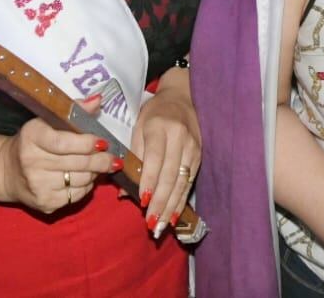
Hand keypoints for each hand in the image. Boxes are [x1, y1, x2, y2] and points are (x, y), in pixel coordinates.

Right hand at [0, 99, 119, 213]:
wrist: (8, 171)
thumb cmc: (34, 142)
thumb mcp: (47, 121)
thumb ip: (74, 111)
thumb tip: (98, 100)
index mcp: (31, 136)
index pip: (63, 142)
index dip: (87, 143)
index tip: (103, 142)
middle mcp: (31, 162)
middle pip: (77, 162)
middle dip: (100, 160)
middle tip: (113, 157)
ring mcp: (37, 185)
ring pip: (81, 180)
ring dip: (95, 172)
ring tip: (98, 165)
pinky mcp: (45, 203)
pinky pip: (77, 195)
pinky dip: (87, 186)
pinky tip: (85, 178)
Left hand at [130, 72, 200, 237]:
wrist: (182, 96)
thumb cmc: (154, 112)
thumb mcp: (137, 126)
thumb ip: (132, 157)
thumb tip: (123, 191)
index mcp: (159, 127)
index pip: (155, 159)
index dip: (149, 182)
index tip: (142, 202)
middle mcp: (180, 138)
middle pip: (170, 175)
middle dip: (161, 202)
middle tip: (151, 224)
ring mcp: (193, 147)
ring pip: (182, 182)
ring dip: (171, 207)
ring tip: (161, 227)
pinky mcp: (200, 155)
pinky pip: (189, 182)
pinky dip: (181, 201)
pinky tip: (174, 216)